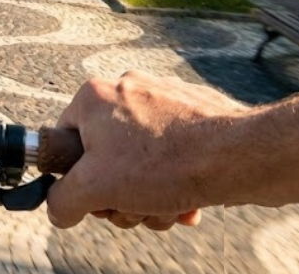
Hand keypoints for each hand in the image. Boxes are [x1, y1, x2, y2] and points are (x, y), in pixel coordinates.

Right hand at [46, 71, 248, 230]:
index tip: (99, 196)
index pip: (65, 141)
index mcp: (95, 97)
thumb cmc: (166, 163)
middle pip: (104, 158)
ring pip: (139, 162)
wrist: (240, 157)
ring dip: (148, 196)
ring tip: (166, 206)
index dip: (79, 179)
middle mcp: (127, 89)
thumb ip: (63, 200)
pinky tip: (187, 201)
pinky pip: (170, 156)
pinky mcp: (194, 115)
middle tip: (136, 207)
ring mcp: (163, 100)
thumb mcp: (96, 189)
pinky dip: (174, 183)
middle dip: (120, 194)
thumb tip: (58, 209)